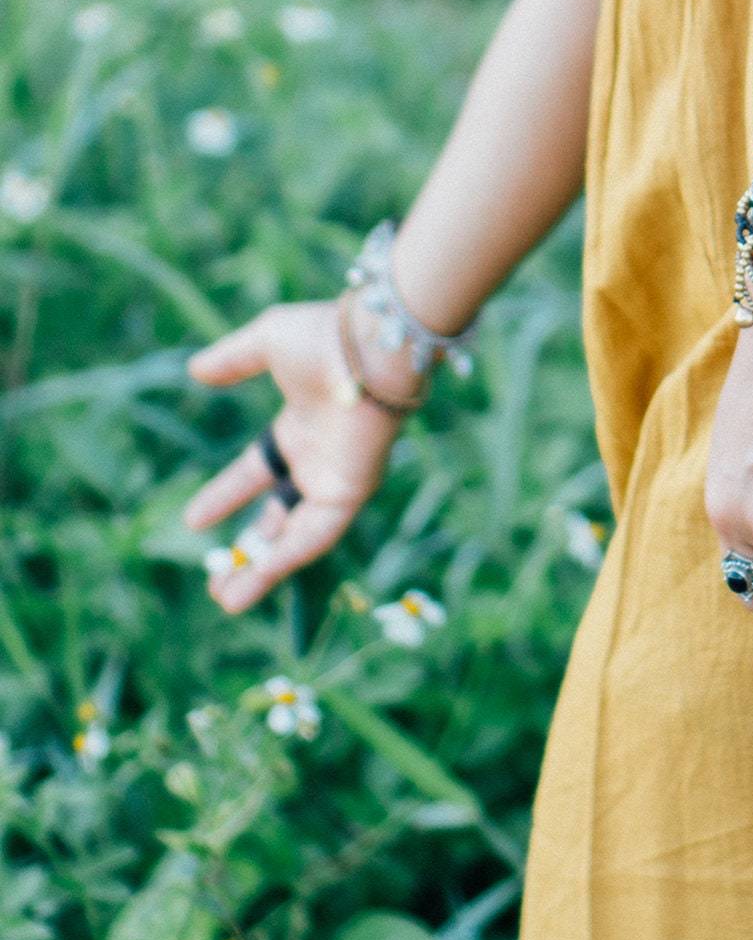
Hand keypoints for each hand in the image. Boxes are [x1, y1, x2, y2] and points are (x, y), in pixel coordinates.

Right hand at [183, 300, 406, 613]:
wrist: (372, 346)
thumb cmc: (327, 338)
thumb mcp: (268, 343)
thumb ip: (233, 359)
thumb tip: (196, 369)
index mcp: (302, 427)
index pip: (259, 471)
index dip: (227, 495)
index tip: (193, 521)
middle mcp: (320, 458)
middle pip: (279, 515)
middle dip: (250, 548)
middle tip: (217, 578)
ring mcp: (337, 477)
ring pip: (297, 535)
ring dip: (264, 569)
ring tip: (226, 601)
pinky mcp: (352, 491)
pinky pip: (317, 535)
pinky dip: (287, 559)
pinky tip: (254, 580)